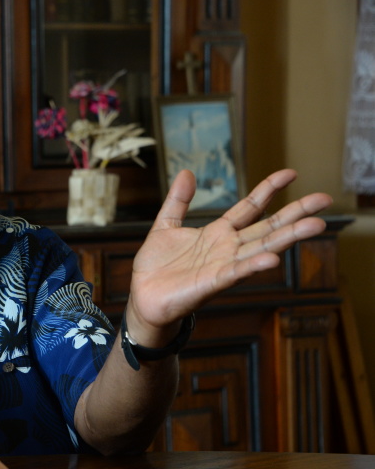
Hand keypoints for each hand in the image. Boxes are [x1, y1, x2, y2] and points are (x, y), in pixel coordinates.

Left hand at [126, 168, 331, 344]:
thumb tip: (186, 172)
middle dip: (296, 213)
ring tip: (316, 225)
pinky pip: (236, 273)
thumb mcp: (165, 225)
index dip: (269, 190)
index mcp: (218, 233)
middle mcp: (227, 248)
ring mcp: (223, 265)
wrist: (143, 297)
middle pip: (268, 227)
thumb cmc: (157, 267)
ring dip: (288, 237)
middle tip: (325, 199)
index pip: (250, 207)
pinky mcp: (212, 283)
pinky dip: (254, 266)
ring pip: (262, 248)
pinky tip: (272, 259)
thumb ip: (178, 201)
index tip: (291, 173)